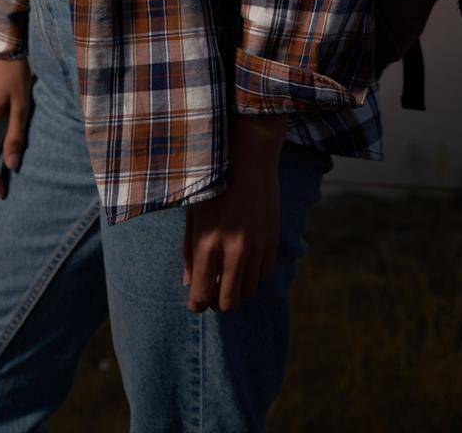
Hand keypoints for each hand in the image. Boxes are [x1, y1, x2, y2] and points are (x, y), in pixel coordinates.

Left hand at [181, 112, 288, 311]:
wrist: (248, 157)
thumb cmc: (213, 184)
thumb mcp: (192, 215)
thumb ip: (189, 252)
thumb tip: (189, 285)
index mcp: (207, 244)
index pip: (202, 295)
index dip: (197, 304)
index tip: (196, 301)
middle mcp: (233, 250)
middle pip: (228, 302)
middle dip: (217, 303)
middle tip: (212, 292)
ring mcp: (256, 247)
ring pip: (248, 292)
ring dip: (236, 289)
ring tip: (227, 275)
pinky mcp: (272, 241)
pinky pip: (263, 275)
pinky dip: (252, 275)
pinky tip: (243, 261)